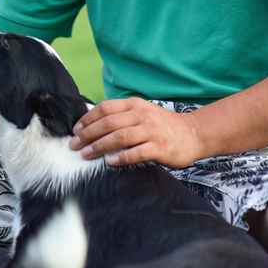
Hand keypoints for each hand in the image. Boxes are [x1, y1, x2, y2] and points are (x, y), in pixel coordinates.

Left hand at [69, 98, 205, 168]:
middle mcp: (142, 115)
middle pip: (108, 122)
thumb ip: (122, 116)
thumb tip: (92, 126)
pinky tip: (110, 162)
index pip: (105, 108)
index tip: (75, 130)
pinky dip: (122, 157)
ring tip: (86, 154)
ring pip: (119, 136)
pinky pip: (137, 152)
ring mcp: (152, 130)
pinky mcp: (160, 147)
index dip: (87, 119)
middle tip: (74, 145)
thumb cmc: (162, 126)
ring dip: (99, 145)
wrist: (193, 134)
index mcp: (135, 105)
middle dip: (88, 134)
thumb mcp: (142, 113)